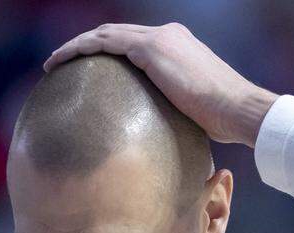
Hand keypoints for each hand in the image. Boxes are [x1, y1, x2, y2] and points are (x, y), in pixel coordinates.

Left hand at [42, 22, 278, 147]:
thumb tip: (159, 137)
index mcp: (177, 46)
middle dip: (86, 46)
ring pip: (105, 35)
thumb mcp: (194, 111)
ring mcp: (158, 39)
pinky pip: (104, 43)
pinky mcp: (150, 48)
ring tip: (53, 62)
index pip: (133, 44)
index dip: (108, 53)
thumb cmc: (224, 121)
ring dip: (76, 46)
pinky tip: (61, 62)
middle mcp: (166, 35)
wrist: (239, 109)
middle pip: (114, 35)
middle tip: (62, 62)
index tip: (88, 70)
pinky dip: (80, 49)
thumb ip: (174, 111)